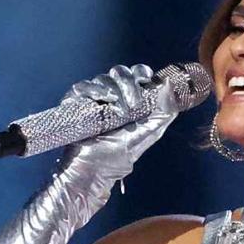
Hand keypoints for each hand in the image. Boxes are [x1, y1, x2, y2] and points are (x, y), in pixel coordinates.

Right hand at [57, 63, 179, 186]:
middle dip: (128, 83)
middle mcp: (111, 96)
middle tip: (133, 103)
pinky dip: (93, 89)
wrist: (93, 171)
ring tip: (119, 110)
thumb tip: (168, 84)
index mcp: (129, 100)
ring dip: (115, 90)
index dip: (141, 72)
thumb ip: (163, 113)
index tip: (146, 78)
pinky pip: (82, 87)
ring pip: (102, 78)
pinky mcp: (75, 103)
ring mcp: (92, 99)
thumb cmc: (119, 156)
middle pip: (120, 72)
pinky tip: (102, 99)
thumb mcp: (148, 134)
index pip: (135, 75)